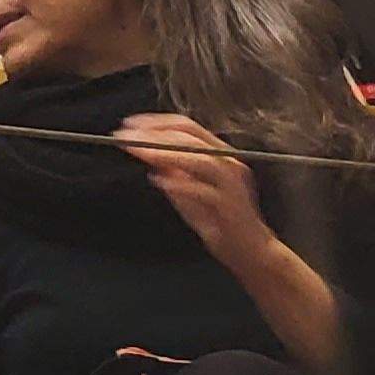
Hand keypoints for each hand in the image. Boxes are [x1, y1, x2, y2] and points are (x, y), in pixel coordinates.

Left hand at [118, 113, 275, 265]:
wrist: (249, 252)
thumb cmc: (218, 220)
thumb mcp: (188, 189)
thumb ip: (171, 169)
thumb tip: (145, 149)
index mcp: (220, 155)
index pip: (188, 127)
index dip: (156, 123)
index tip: (130, 124)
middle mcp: (230, 164)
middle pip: (192, 139)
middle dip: (155, 135)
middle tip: (126, 136)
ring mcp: (232, 185)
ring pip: (201, 160)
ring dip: (166, 153)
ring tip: (139, 152)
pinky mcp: (231, 208)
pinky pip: (205, 192)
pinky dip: (181, 184)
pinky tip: (159, 180)